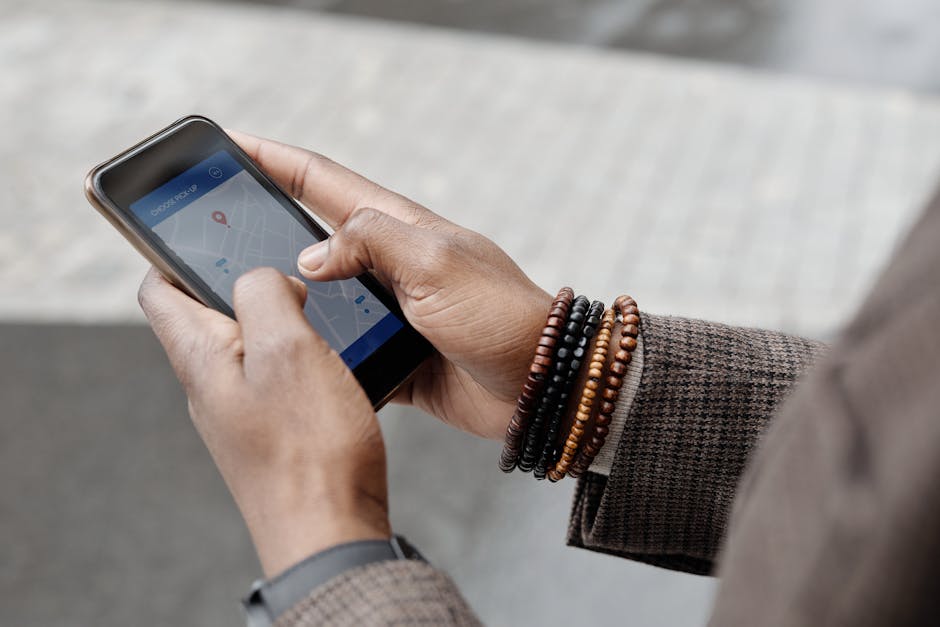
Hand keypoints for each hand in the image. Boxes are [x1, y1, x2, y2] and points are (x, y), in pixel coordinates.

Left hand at [138, 267, 389, 576]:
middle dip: (239, 281)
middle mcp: (211, 386)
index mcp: (201, 357)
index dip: (174, 252)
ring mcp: (240, 412)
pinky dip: (299, 355)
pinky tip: (333, 358)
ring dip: (278, 319)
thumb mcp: (287, 349)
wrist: (331, 531)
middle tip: (286, 266)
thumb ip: (263, 294)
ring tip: (318, 310)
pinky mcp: (272, 432)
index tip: (210, 231)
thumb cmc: (309, 448)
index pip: (157, 290)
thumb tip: (262, 278)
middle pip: (205, 314)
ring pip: (247, 345)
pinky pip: (277, 377)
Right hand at [230, 131, 551, 439]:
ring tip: (230, 296)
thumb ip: (370, 244)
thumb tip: (310, 255)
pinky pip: (341, 347)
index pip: (321, 181)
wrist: (541, 385)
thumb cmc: (501, 316)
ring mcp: (390, 310)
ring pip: (320, 297)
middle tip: (211, 224)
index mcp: (399, 227)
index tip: (228, 141)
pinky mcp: (392, 355)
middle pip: (312, 235)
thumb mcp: (435, 263)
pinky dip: (314, 348)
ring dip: (282, 293)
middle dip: (262, 225)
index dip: (273, 158)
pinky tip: (282, 355)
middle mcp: (390, 264)